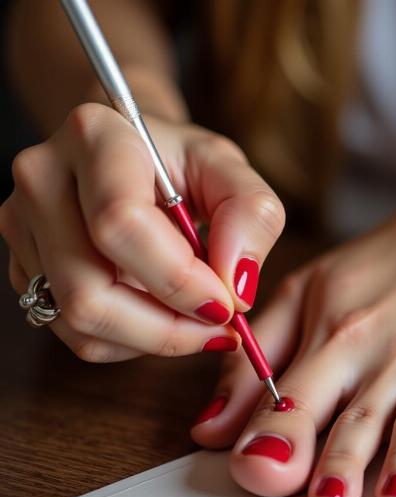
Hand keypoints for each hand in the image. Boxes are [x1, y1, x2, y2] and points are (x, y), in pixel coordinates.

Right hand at [0, 103, 284, 360]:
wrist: (136, 160)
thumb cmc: (184, 166)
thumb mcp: (232, 173)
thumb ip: (252, 217)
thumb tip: (237, 288)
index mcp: (95, 137)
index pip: (121, 224)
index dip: (179, 280)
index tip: (228, 304)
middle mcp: (43, 180)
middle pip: (88, 291)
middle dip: (168, 328)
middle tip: (219, 325)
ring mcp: (24, 228)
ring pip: (80, 323)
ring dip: (153, 340)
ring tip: (197, 321)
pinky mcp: (26, 268)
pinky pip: (78, 335)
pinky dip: (132, 342)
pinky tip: (164, 317)